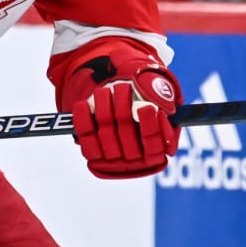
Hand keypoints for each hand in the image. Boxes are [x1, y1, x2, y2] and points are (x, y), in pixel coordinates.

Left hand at [62, 59, 181, 179]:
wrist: (119, 93)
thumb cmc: (145, 93)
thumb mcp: (161, 91)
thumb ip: (162, 98)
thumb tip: (158, 108)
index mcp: (156, 150)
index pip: (154, 145)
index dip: (150, 127)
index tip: (147, 108)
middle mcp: (135, 158)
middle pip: (128, 137)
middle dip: (123, 109)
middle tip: (123, 87)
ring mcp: (113, 157)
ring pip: (106, 134)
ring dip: (104, 108)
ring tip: (106, 90)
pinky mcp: (93, 150)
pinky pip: (86, 137)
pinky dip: (83, 119)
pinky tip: (84, 104)